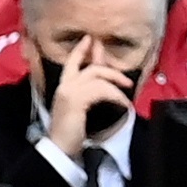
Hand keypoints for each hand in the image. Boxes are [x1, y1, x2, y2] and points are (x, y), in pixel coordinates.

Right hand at [43, 37, 135, 158]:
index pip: (72, 63)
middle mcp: (65, 85)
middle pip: (91, 68)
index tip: (90, 38)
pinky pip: (101, 90)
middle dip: (111, 69)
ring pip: (98, 76)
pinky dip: (115, 95)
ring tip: (127, 94)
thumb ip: (90, 94)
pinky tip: (123, 103)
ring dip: (116, 84)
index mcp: (63, 87)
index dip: (81, 49)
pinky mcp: (76, 100)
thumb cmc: (70, 133)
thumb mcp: (81, 109)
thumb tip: (106, 87)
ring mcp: (69, 91)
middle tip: (126, 78)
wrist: (59, 148)